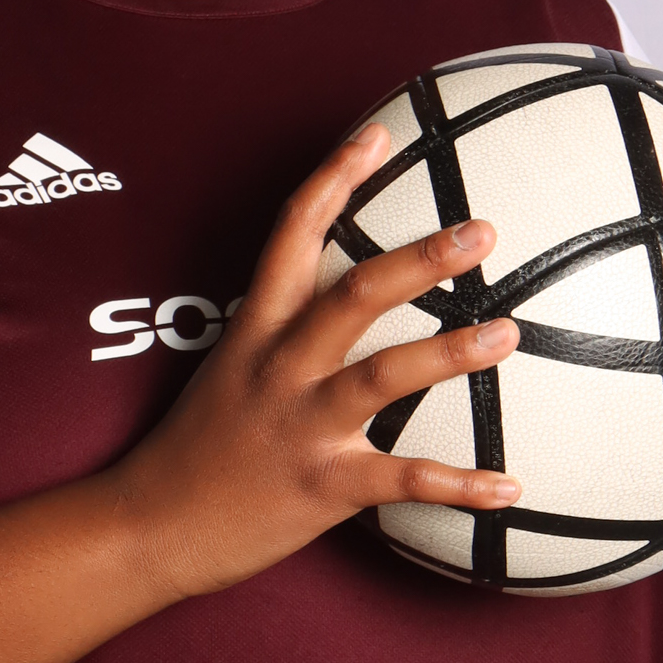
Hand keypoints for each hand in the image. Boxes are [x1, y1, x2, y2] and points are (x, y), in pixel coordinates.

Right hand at [114, 123, 519, 599]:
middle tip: (480, 231)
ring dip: (450, 353)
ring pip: (383, 376)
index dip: (334, 179)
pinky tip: (511, 487)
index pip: (292, 234)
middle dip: (419, 259)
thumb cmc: (198, 446)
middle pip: (353, 294)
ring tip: (507, 333)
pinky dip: (461, 485)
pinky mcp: (321, 486)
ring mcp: (301, 425)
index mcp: (256, 329)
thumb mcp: (229, 367)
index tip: (378, 136)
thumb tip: (341, 296)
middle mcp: (280, 367)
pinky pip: (402, 480)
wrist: (151, 526)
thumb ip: (281, 329)